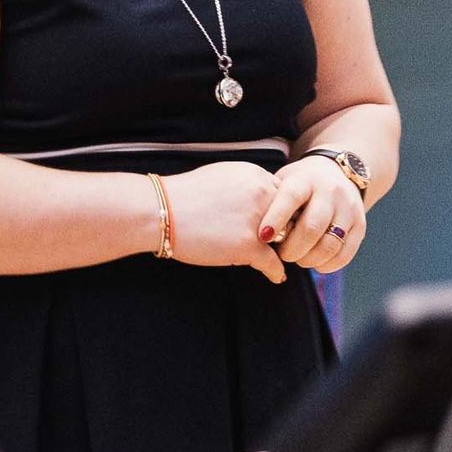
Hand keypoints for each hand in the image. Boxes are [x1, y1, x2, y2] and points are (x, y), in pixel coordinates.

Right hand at [161, 162, 285, 283]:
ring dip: (282, 250)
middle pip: (289, 216)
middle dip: (286, 229)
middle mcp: (262, 194)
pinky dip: (275, 272)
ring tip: (281, 259)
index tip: (278, 223)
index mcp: (256, 175)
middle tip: (283, 243)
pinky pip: (273, 263)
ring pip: (284, 240)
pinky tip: (276, 276)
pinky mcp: (248, 246)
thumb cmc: (185, 194)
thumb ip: (247, 185)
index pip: (284, 195)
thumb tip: (260, 198)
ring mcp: (257, 221)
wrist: (162, 211)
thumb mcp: (223, 175)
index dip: (281, 211)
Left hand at [263, 156, 366, 273]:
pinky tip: (316, 263)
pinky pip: (345, 253)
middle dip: (293, 248)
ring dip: (309, 259)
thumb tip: (250, 230)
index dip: (276, 219)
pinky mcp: (359, 225)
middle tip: (282, 254)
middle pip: (312, 227)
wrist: (339, 172)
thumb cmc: (301, 183)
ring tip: (299, 258)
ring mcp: (348, 208)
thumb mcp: (285, 181)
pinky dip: (328, 265)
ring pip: (329, 244)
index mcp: (305, 179)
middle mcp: (330, 192)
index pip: (290, 198)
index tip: (263, 236)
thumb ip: (271, 201)